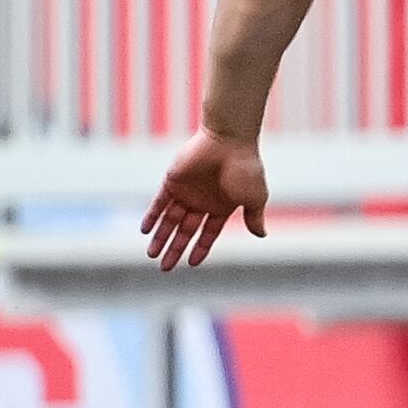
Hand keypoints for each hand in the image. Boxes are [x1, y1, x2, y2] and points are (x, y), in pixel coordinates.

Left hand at [140, 129, 268, 268]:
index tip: (191, 263)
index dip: (200, 248)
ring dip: (160, 237)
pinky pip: (159, 202)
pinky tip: (145, 230)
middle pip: (185, 230)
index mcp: (222, 207)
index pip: (207, 232)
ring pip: (170, 219)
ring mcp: (186, 191)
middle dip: (175, 249)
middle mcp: (202, 201)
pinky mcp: (172, 181)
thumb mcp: (255, 197)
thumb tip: (262, 234)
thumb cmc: (246, 168)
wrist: (229, 141)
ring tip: (151, 254)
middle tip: (164, 267)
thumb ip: (254, 217)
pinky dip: (152, 216)